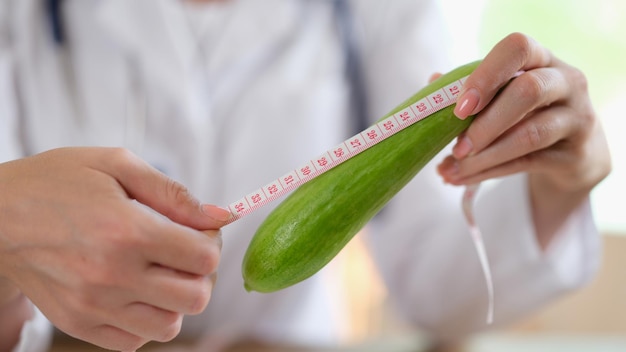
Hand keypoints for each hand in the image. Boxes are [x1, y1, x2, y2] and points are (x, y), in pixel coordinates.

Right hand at [0, 147, 230, 350]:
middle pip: (197, 297)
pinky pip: (134, 340)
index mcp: (128, 231)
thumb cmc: (58, 182)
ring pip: (170, 325)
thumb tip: (223, 216)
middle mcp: (112, 276)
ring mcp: (93, 306)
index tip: (197, 230)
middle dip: (200, 273)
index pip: (206, 258)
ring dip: (175, 300)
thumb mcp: (117, 165)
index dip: (211, 241)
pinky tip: (135, 291)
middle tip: (182, 252)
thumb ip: (174, 193)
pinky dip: (145, 319)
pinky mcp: (78, 324)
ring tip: (157, 272)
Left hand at [437, 32, 610, 246]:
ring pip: (530, 134)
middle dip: (485, 123)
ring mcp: (576, 117)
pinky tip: (462, 179)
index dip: (485, 75)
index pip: (518, 48)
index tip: (460, 106)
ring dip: (484, 155)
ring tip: (452, 169)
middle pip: (528, 91)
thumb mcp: (504, 95)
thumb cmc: (527, 113)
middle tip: (457, 147)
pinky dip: (489, 172)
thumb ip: (472, 88)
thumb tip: (433, 82)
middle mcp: (566, 81)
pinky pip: (528, 162)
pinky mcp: (574, 153)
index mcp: (541, 59)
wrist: (574, 152)